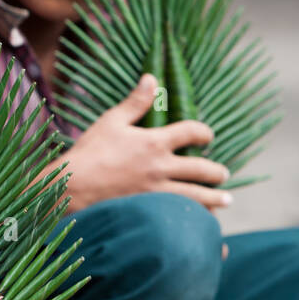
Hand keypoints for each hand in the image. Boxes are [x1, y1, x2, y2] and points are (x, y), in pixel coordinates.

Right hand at [54, 74, 232, 211]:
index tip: (207, 136)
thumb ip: (135, 102)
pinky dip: (195, 218)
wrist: (73, 188)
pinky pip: (181, 216)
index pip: (192, 132)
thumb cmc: (89, 153)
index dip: (204, 133)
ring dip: (215, 198)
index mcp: (154, 142)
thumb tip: (152, 78)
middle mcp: (161, 168)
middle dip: (216, 171)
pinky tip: (202, 221)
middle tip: (223, 174)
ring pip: (197, 197)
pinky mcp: (149, 212)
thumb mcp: (111, 121)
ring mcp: (157, 193)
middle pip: (202, 169)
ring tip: (225, 200)